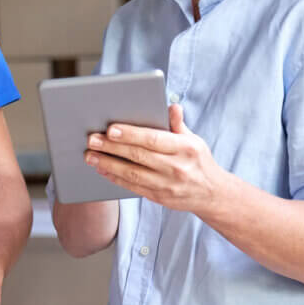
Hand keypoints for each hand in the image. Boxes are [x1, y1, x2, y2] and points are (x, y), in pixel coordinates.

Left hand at [86, 103, 224, 215]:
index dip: (131, 134)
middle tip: (92, 140)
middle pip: (139, 156)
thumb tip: (172, 106)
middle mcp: (177, 168)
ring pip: (132, 173)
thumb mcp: (194, 140)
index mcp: (185, 149)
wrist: (212, 195)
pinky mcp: (160, 198)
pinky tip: (102, 170)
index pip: (154, 139)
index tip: (111, 129)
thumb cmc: (198, 160)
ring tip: (91, 156)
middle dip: (112, 147)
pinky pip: (133, 187)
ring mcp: (168, 185)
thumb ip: (178, 124)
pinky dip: (116, 178)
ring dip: (108, 164)